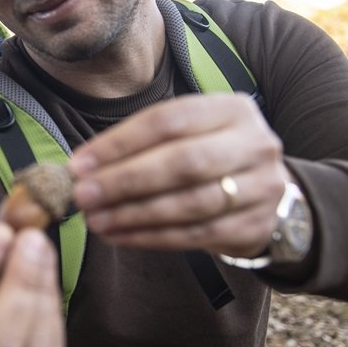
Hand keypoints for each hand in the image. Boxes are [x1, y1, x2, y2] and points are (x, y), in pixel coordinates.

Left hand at [69, 93, 288, 258]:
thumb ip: (143, 144)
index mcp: (233, 109)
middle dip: (125, 180)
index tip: (80, 163)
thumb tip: (82, 167)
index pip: (168, 121)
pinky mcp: (256, 227)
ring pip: (190, 203)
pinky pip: (197, 235)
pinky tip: (120, 235)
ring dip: (134, 213)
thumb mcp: (190, 134)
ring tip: (96, 219)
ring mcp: (263, 188)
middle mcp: (255, 144)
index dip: (119, 143)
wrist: (267, 194)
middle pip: (183, 162)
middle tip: (83, 195)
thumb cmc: (211, 156)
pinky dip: (152, 237)